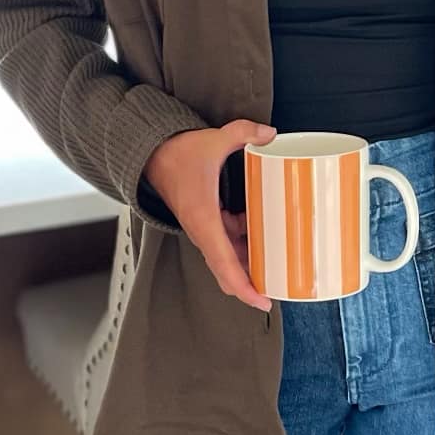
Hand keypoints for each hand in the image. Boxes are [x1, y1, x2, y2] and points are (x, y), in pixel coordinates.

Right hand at [144, 119, 276, 310]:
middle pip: (229, 270)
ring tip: (280, 264)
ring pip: (230, 257)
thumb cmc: (178, 154)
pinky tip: (263, 230)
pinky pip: (227, 242)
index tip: (263, 301)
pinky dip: (245, 242)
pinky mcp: (206, 223)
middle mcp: (203, 232)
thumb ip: (243, 133)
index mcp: (204, 221)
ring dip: (251, 261)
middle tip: (283, 286)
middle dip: (253, 282)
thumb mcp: (213, 140)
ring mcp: (204, 229)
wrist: (152, 155)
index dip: (245, 288)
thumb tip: (270, 134)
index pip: (225, 265)